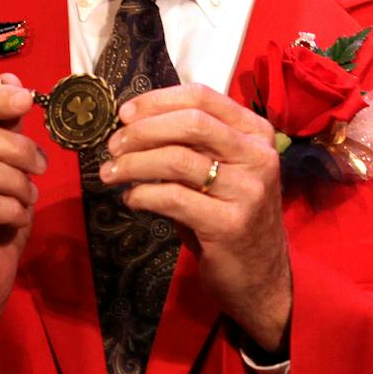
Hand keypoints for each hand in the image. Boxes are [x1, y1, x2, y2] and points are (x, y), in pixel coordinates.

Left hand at [101, 83, 290, 359]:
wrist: (261, 276)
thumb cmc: (231, 217)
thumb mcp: (221, 172)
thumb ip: (192, 145)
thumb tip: (133, 123)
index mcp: (257, 133)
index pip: (203, 96)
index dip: (157, 100)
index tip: (124, 113)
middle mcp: (258, 156)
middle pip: (191, 122)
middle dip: (143, 130)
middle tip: (113, 144)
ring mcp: (248, 190)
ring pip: (177, 159)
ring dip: (134, 164)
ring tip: (111, 173)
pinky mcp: (230, 223)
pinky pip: (173, 198)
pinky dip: (143, 195)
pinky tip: (132, 200)